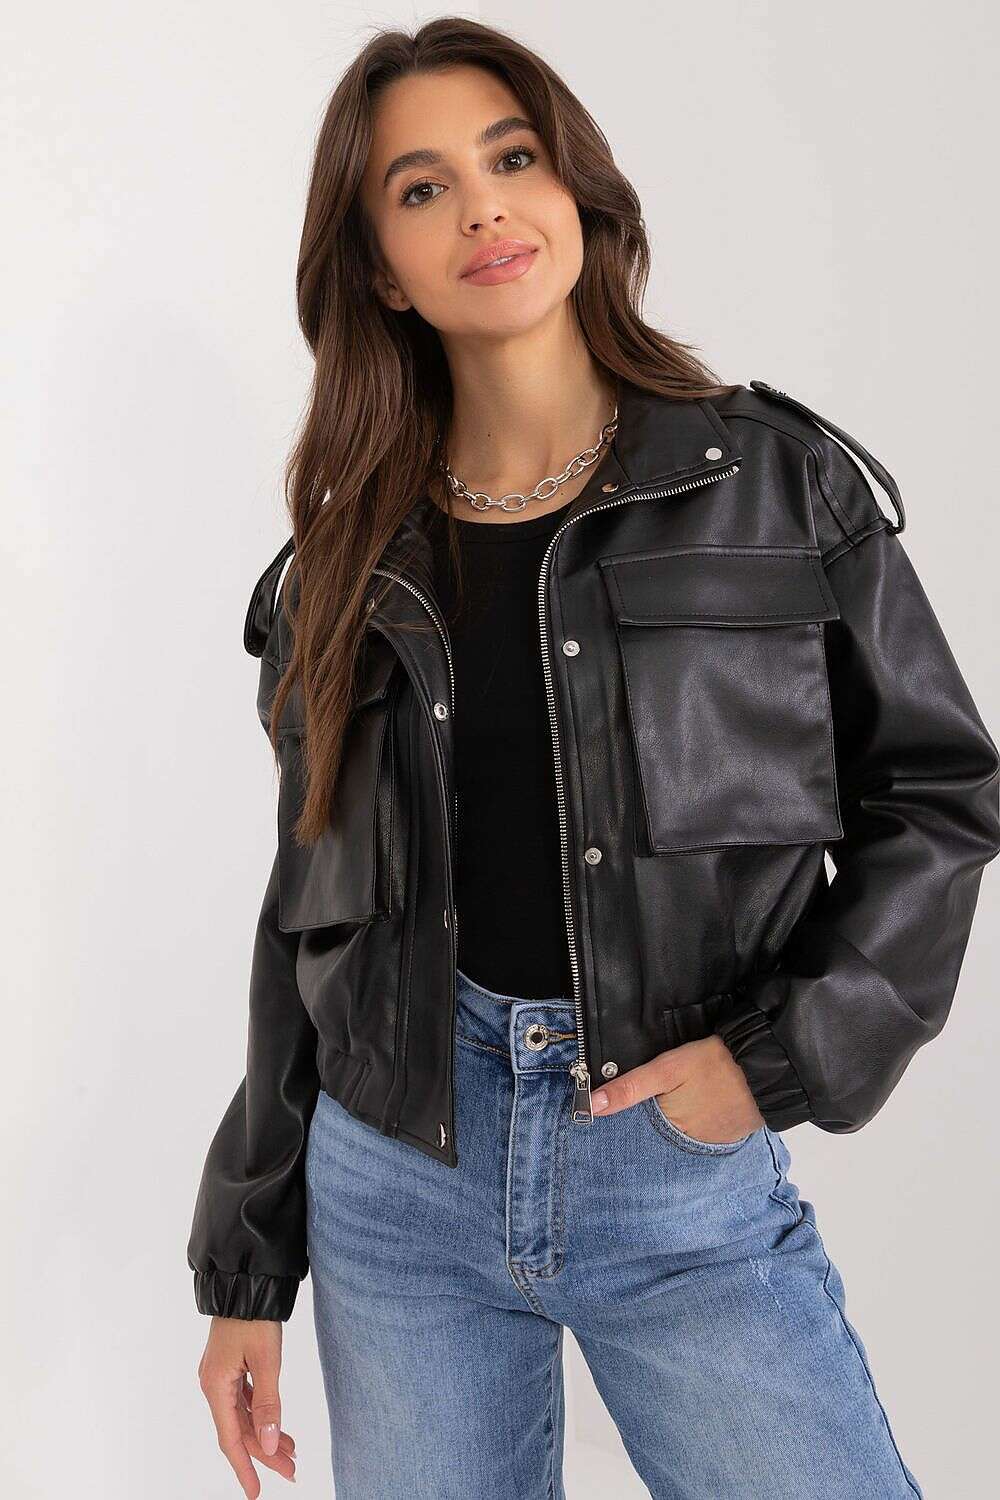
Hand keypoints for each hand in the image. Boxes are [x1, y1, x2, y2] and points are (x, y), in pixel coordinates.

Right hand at [198, 1316, 296, 1494]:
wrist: (245, 1280)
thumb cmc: (253, 1316)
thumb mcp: (266, 1361)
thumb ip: (268, 1404)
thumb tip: (267, 1442)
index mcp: (216, 1387)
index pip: (231, 1439)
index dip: (245, 1467)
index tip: (256, 1492)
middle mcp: (214, 1385)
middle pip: (239, 1429)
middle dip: (264, 1452)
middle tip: (291, 1471)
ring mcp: (221, 1375)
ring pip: (244, 1415)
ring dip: (266, 1433)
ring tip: (291, 1452)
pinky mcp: (231, 1365)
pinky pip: (246, 1399)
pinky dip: (262, 1413)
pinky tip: (277, 1424)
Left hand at [591, 1034, 764, 1143]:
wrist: (767, 1067)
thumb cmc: (715, 1064)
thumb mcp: (667, 1069)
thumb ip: (630, 1087)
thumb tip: (592, 1106)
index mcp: (669, 1129)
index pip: (637, 1133)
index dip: (625, 1122)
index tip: (610, 1114)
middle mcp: (688, 1144)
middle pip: (658, 1136)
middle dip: (649, 1124)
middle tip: (651, 1103)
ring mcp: (709, 1143)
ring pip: (679, 1136)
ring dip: (673, 1124)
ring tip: (676, 1103)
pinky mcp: (727, 1137)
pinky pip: (701, 1134)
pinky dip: (695, 1123)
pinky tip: (696, 1107)